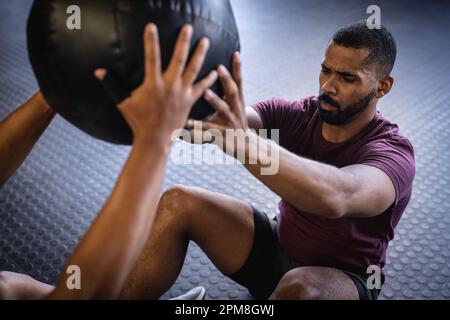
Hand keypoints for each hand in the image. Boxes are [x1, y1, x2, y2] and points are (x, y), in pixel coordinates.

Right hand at [95, 24, 217, 145]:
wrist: (155, 140)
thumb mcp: (123, 102)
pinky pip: (201, 88)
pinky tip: (216, 72)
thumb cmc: (138, 122)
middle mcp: (169, 86)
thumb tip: (98, 71)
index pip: (150, 57)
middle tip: (188, 27)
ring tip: (205, 41)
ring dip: (200, 54)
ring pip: (193, 70)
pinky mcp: (189, 102)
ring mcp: (181, 94)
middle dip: (183, 42)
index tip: (151, 26)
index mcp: (153, 85)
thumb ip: (112, 85)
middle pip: (178, 59)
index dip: (150, 41)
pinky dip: (209, 80)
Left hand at [186, 52, 248, 148]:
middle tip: (218, 68)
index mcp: (237, 102)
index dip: (238, 68)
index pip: (239, 81)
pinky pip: (209, 131)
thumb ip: (226, 93)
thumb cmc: (234, 124)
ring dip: (215, 100)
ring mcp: (231, 123)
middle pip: (233, 92)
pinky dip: (198, 128)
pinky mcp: (223, 135)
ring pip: (223, 109)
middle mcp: (236, 110)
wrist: (247, 148)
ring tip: (205, 92)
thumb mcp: (234, 108)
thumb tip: (217, 74)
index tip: (235, 53)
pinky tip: (187, 125)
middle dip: (226, 79)